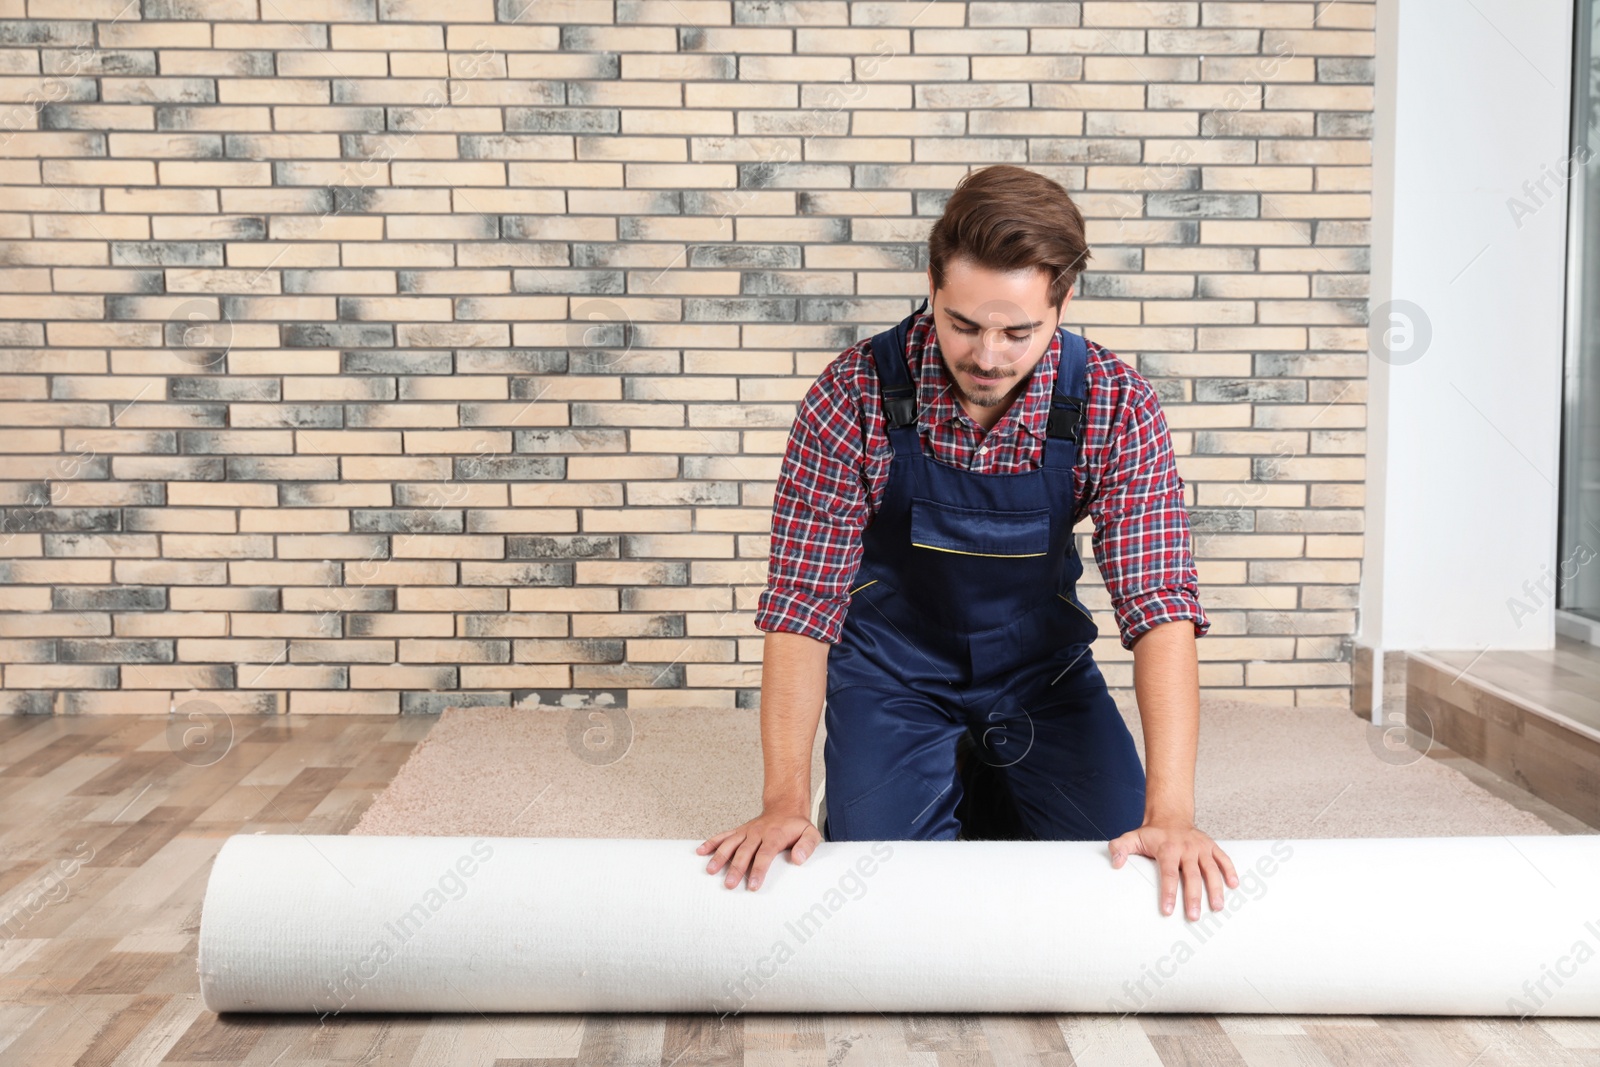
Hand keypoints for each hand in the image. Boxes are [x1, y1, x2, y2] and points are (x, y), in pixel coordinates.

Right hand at [696, 808, 821, 890]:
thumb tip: (799, 859)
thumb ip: (807, 846)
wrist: (785, 808)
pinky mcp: (739, 831)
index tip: (753, 885)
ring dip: (720, 856)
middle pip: (744, 851)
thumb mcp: (811, 833)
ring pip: (730, 844)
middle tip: (729, 884)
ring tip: (710, 871)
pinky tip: (700, 852)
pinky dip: (711, 843)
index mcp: (775, 835)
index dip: (759, 870)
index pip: (765, 854)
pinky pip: (724, 836)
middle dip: (736, 868)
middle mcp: (757, 833)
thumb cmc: (797, 826)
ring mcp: (746, 832)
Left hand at [1109, 818, 1238, 919]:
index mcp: (1167, 848)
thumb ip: (1120, 849)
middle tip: (1194, 917)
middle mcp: (1186, 848)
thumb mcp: (1132, 838)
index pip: (1168, 874)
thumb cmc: (1151, 834)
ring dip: (1215, 889)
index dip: (1168, 893)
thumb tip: (1115, 864)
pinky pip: (1224, 859)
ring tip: (1217, 908)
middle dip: (1193, 897)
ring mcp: (1201, 847)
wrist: (1170, 816)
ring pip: (1211, 869)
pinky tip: (1234, 886)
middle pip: (1192, 875)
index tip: (1167, 911)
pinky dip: (1230, 871)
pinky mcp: (1211, 847)